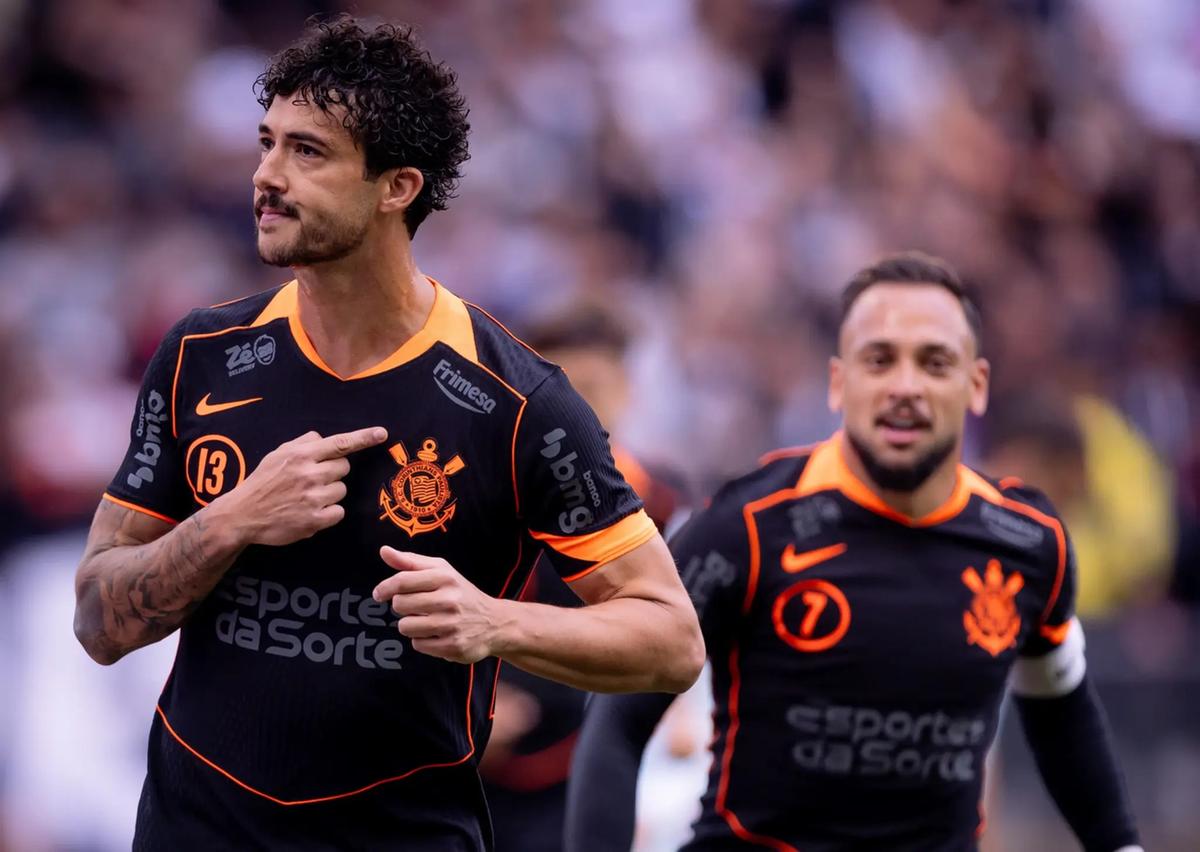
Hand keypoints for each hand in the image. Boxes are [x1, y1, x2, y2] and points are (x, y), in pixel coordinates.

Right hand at [215, 427, 387, 546]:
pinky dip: (328, 513)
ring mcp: (313, 498)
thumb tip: (323, 439)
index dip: (363, 438)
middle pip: (344, 468)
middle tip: (313, 480)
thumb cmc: (262, 482)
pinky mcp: (315, 521)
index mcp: (301, 455)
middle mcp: (309, 474)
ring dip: (330, 493)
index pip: (339, 443)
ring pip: (342, 491)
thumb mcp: (278, 454)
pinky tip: (310, 512)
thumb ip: (303, 443)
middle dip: (333, 472)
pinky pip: (338, 512)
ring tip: (307, 497)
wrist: (242, 515)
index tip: (382, 433)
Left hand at [372, 547, 503, 663]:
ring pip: (406, 626)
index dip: (385, 588)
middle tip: (417, 606)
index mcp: (445, 577)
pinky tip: (437, 634)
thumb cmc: (460, 593)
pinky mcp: (452, 646)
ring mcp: (451, 624)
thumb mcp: (441, 571)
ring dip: (411, 625)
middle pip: (400, 605)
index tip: (379, 594)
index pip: (402, 581)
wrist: (494, 622)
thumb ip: (410, 561)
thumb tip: (384, 551)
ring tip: (428, 620)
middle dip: (402, 607)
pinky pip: (418, 644)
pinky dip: (422, 640)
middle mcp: (449, 599)